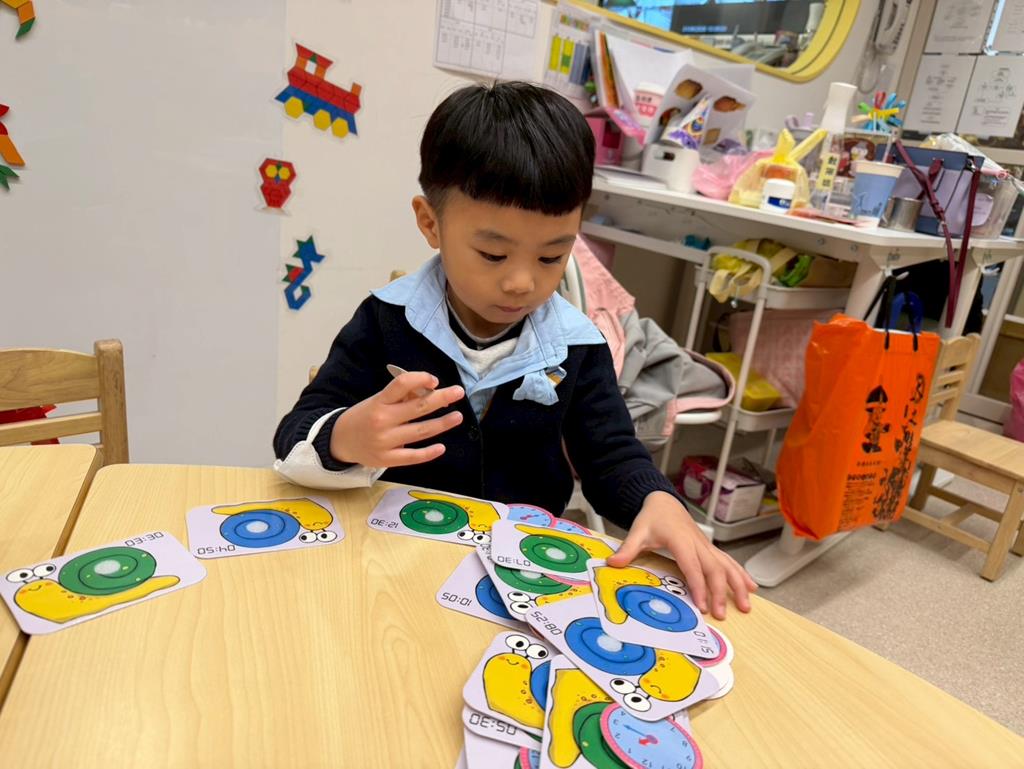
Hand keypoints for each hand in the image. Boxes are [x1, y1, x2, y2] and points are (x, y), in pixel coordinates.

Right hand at [330, 371, 464, 467]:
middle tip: (459, 392)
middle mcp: (382, 420)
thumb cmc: (365, 416)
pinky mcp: (386, 459)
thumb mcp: (377, 401)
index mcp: (379, 401)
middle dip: (441, 398)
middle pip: (417, 407)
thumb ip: (401, 397)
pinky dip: (428, 453)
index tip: (434, 380)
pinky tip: (442, 447)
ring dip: (442, 424)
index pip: (401, 384)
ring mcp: (385, 441)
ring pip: (420, 431)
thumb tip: (430, 391)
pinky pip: (412, 457)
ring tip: (457, 416)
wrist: (340, 441)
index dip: (420, 379)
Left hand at [607, 491, 755, 619]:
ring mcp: (706, 546)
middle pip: (714, 569)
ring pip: (727, 565)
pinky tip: (752, 587)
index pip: (692, 566)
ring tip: (745, 606)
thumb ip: (627, 549)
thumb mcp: (637, 531)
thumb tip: (613, 563)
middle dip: (720, 592)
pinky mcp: (710, 548)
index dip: (699, 586)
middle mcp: (698, 543)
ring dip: (737, 585)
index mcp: (681, 540)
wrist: (663, 500)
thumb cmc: (652, 517)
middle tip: (721, 614)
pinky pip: (728, 561)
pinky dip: (741, 574)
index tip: (702, 605)